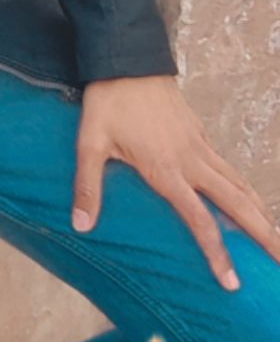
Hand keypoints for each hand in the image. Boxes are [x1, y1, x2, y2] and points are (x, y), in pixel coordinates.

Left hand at [72, 75, 279, 288]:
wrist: (126, 59)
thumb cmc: (107, 102)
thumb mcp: (89, 143)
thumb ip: (88, 185)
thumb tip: (81, 225)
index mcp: (167, 170)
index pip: (200, 220)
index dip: (218, 253)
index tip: (232, 282)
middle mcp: (191, 160)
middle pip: (237, 203)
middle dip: (263, 234)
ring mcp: (199, 145)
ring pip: (239, 183)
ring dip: (260, 211)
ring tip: (275, 237)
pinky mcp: (199, 132)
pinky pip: (228, 166)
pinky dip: (244, 187)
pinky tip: (247, 198)